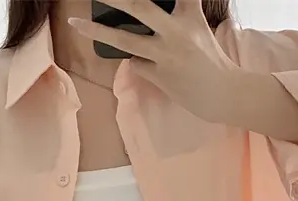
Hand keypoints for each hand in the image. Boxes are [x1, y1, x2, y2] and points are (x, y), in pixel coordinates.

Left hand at [69, 0, 241, 123]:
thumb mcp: (199, 27)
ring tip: (76, 25)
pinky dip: (135, 60)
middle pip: (140, 7)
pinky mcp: (159, 76)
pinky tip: (145, 62)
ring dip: (98, 32)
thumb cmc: (210, 60)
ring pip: (125, 39)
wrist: (222, 93)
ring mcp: (166, 54)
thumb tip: (143, 11)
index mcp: (189, 15)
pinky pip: (136, 63)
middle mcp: (176, 31)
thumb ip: (181, 10)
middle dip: (115, 0)